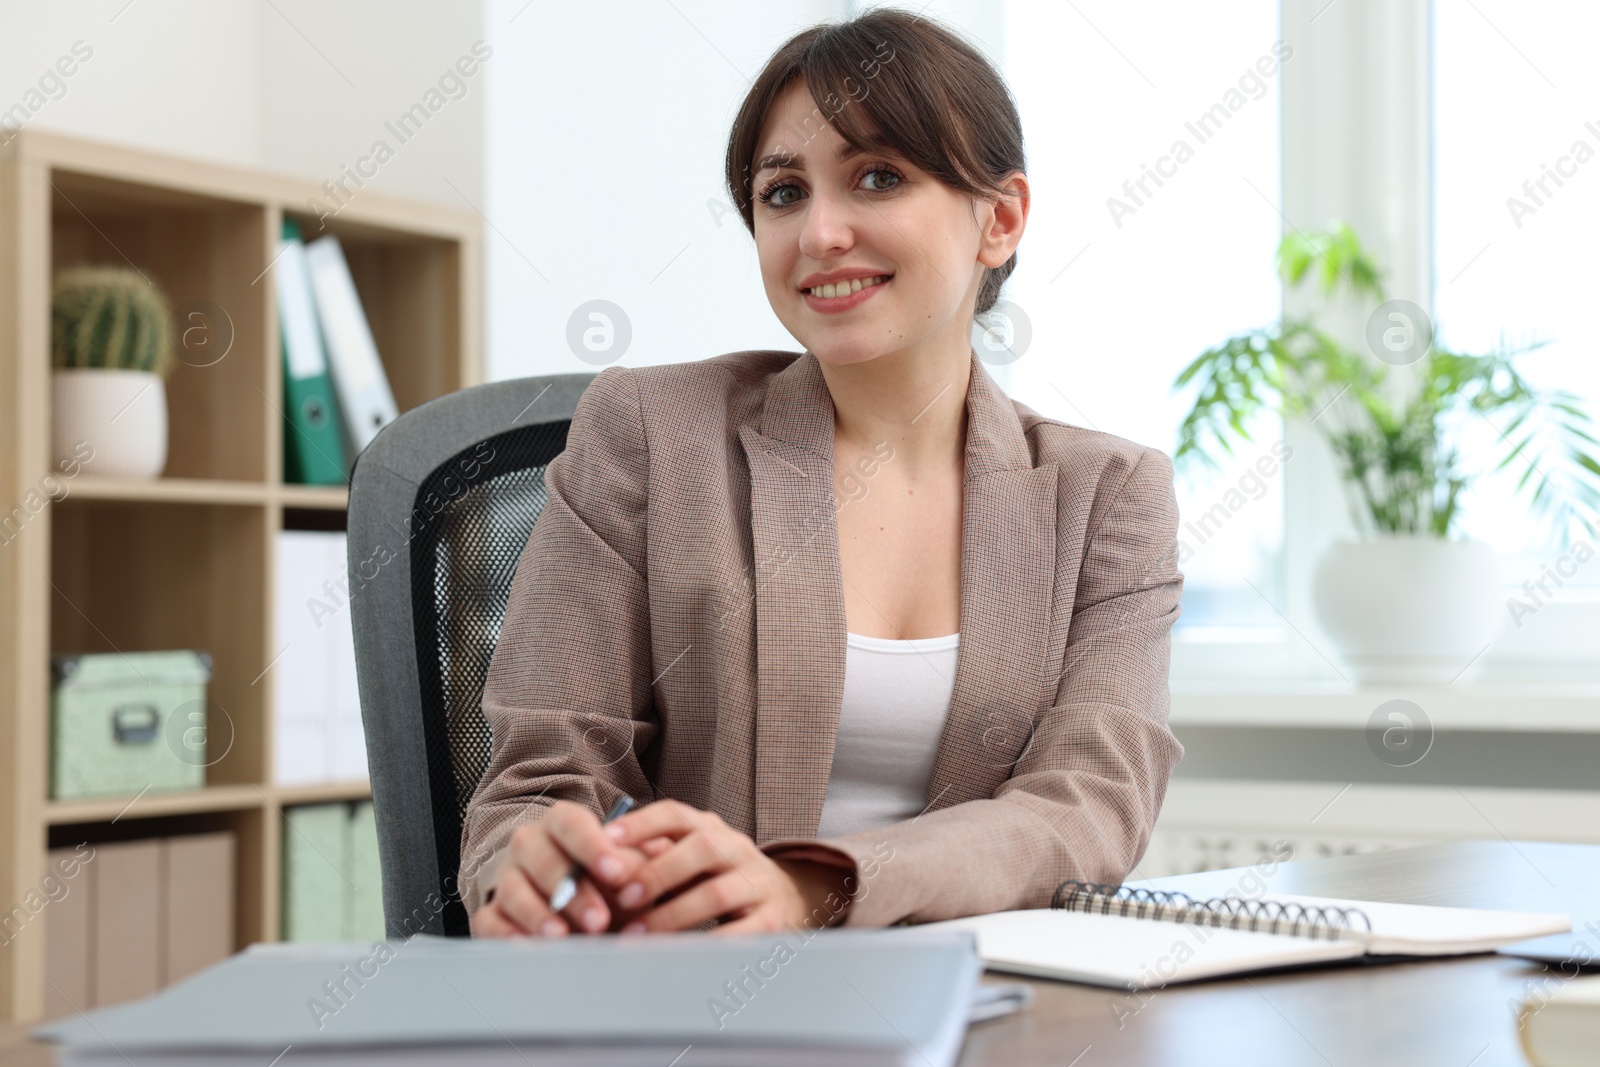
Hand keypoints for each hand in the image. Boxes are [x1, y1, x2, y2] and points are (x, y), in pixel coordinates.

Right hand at [470, 799, 672, 938]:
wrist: (580, 905)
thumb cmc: (608, 882)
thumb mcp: (626, 869)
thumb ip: (633, 866)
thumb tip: (634, 874)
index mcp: (562, 823)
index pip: (572, 823)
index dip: (593, 846)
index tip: (616, 873)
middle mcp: (529, 844)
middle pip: (542, 858)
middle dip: (571, 891)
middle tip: (598, 919)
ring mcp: (508, 877)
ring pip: (513, 889)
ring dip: (539, 914)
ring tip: (562, 937)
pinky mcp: (492, 913)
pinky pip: (490, 922)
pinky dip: (507, 935)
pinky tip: (530, 948)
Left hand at [603, 800, 855, 934]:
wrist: (784, 898)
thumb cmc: (715, 877)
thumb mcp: (686, 858)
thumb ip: (650, 856)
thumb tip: (597, 861)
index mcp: (710, 827)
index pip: (676, 814)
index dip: (641, 824)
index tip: (606, 839)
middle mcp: (737, 849)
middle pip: (703, 848)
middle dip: (659, 872)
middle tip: (622, 897)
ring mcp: (757, 883)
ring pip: (718, 892)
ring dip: (673, 914)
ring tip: (637, 934)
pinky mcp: (771, 920)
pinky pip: (740, 932)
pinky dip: (707, 943)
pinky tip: (678, 954)